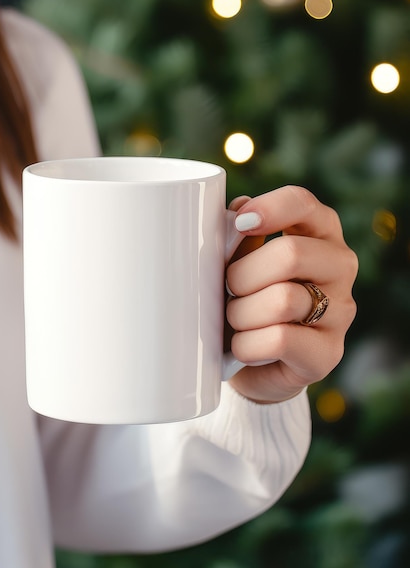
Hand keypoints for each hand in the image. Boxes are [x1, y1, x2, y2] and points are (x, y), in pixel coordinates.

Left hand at [225, 186, 357, 403]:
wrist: (247, 363)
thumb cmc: (242, 300)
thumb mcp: (236, 264)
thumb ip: (237, 238)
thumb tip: (236, 210)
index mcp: (317, 233)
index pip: (304, 204)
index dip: (271, 208)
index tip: (240, 223)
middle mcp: (338, 267)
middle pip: (291, 254)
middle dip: (242, 275)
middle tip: (227, 292)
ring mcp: (340, 311)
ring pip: (283, 300)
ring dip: (241, 313)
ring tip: (234, 322)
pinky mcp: (328, 353)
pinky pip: (280, 340)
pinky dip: (247, 345)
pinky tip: (242, 347)